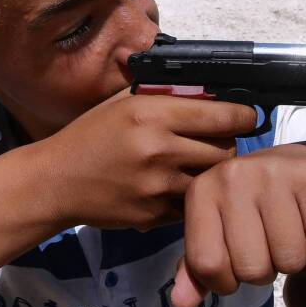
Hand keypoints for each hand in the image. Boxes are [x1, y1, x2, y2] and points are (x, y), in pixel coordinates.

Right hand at [38, 92, 256, 231]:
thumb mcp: (123, 103)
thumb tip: (211, 91)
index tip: (250, 117)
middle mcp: (159, 149)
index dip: (244, 116)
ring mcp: (157, 186)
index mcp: (152, 114)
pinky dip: (192, 196)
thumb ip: (165, 96)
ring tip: (200, 165)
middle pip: (225, 151)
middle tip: (221, 142)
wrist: (55, 182)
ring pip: (212, 181)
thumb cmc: (90, 136)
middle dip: (228, 145)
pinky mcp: (154, 215)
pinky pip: (192, 205)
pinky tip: (178, 186)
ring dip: (212, 173)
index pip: (222, 116)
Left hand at [172, 143, 305, 306]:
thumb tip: (181, 303)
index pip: (208, 264)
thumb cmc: (247, 207)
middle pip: (252, 268)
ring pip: (291, 260)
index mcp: (201, 192)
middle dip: (264, 272)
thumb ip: (197, 270)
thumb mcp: (216, 232)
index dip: (225, 282)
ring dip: (293, 260)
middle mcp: (232, 176)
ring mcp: (273, 171)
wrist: (293, 163)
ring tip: (288, 233)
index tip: (234, 267)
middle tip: (266, 245)